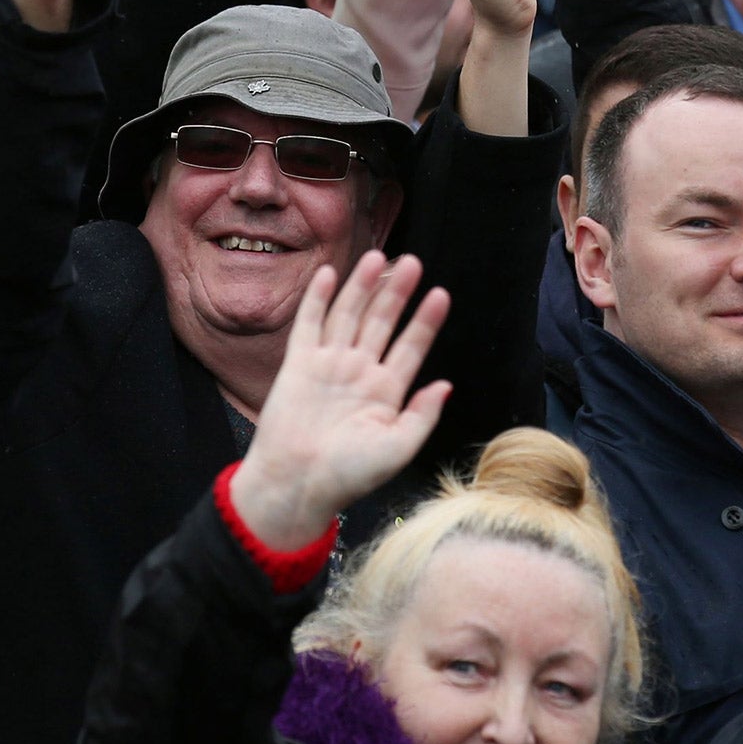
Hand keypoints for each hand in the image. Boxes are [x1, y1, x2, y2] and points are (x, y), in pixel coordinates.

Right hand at [232, 251, 452, 549]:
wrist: (296, 485)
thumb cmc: (348, 476)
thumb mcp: (398, 449)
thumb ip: (422, 416)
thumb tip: (445, 385)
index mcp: (385, 393)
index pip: (411, 347)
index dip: (425, 322)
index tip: (441, 295)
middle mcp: (358, 373)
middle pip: (381, 323)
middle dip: (397, 293)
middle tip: (413, 263)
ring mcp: (328, 365)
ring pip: (349, 316)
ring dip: (362, 287)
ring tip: (378, 257)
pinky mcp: (298, 364)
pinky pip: (309, 324)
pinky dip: (318, 298)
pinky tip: (330, 274)